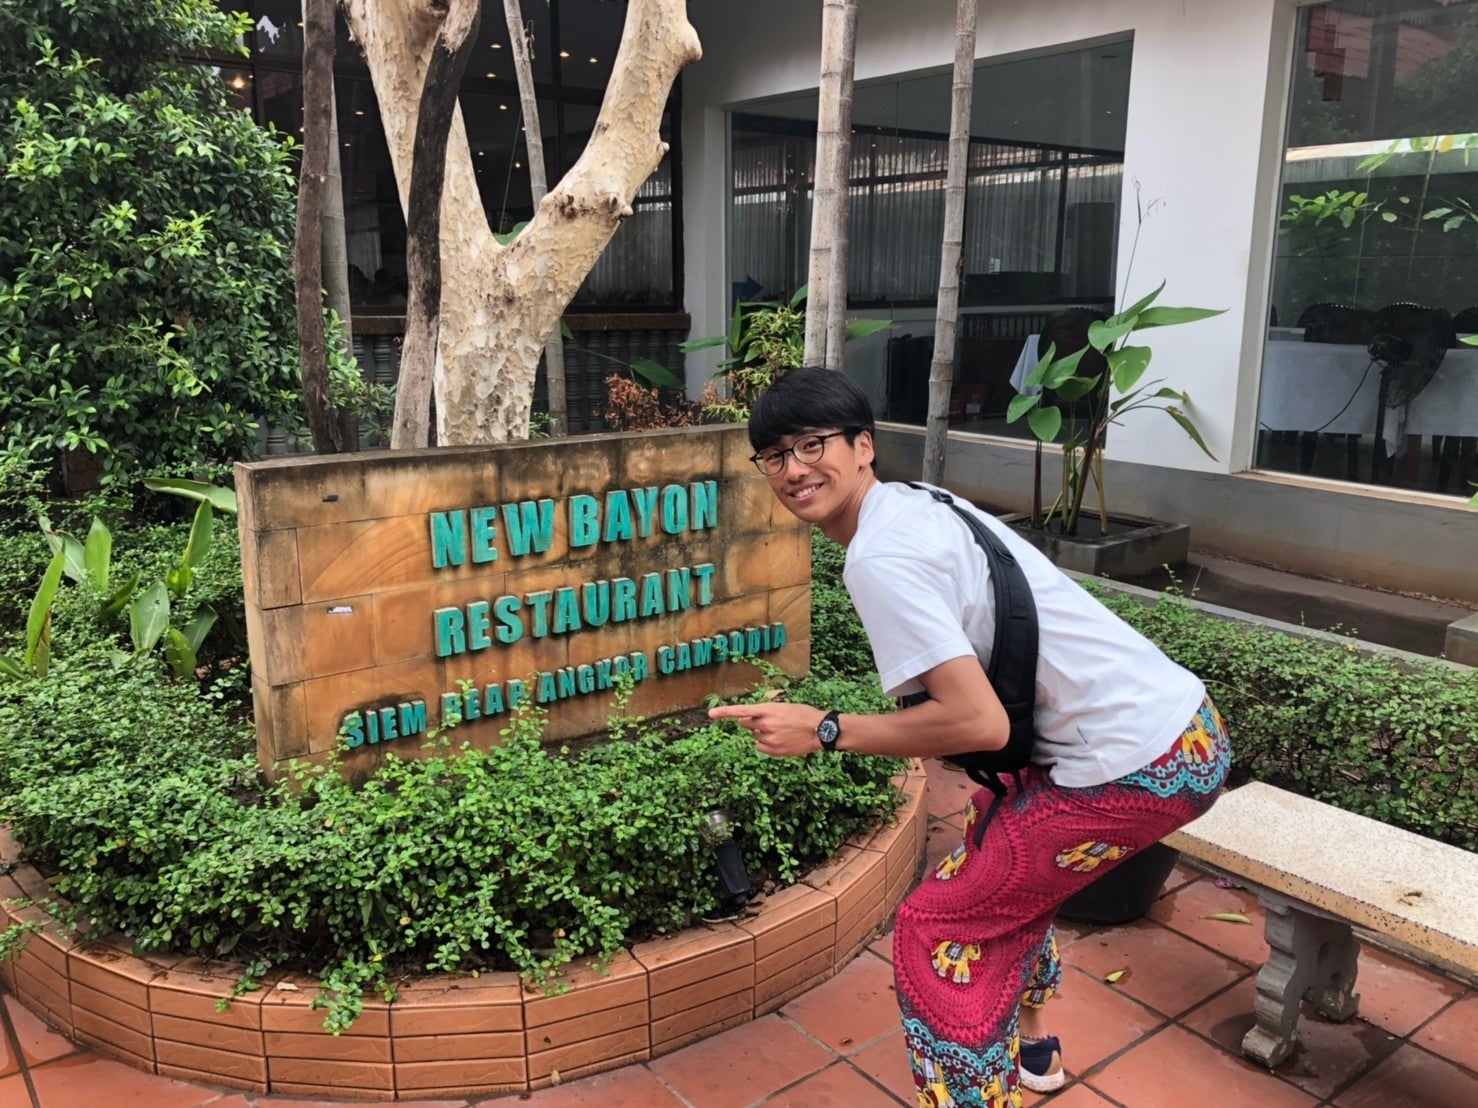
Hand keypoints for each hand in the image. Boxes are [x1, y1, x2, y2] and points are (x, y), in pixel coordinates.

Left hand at [708, 701, 827, 757]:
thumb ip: (766, 712)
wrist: (819, 730)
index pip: (741, 711)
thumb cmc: (803, 714)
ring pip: (755, 735)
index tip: (711, 715)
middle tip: (767, 721)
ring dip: (762, 733)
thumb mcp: (783, 707)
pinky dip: (766, 744)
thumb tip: (752, 720)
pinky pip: (760, 746)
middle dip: (751, 722)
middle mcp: (765, 724)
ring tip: (781, 731)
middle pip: (745, 723)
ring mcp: (769, 738)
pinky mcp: (773, 750)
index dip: (724, 712)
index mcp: (768, 709)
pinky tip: (780, 740)